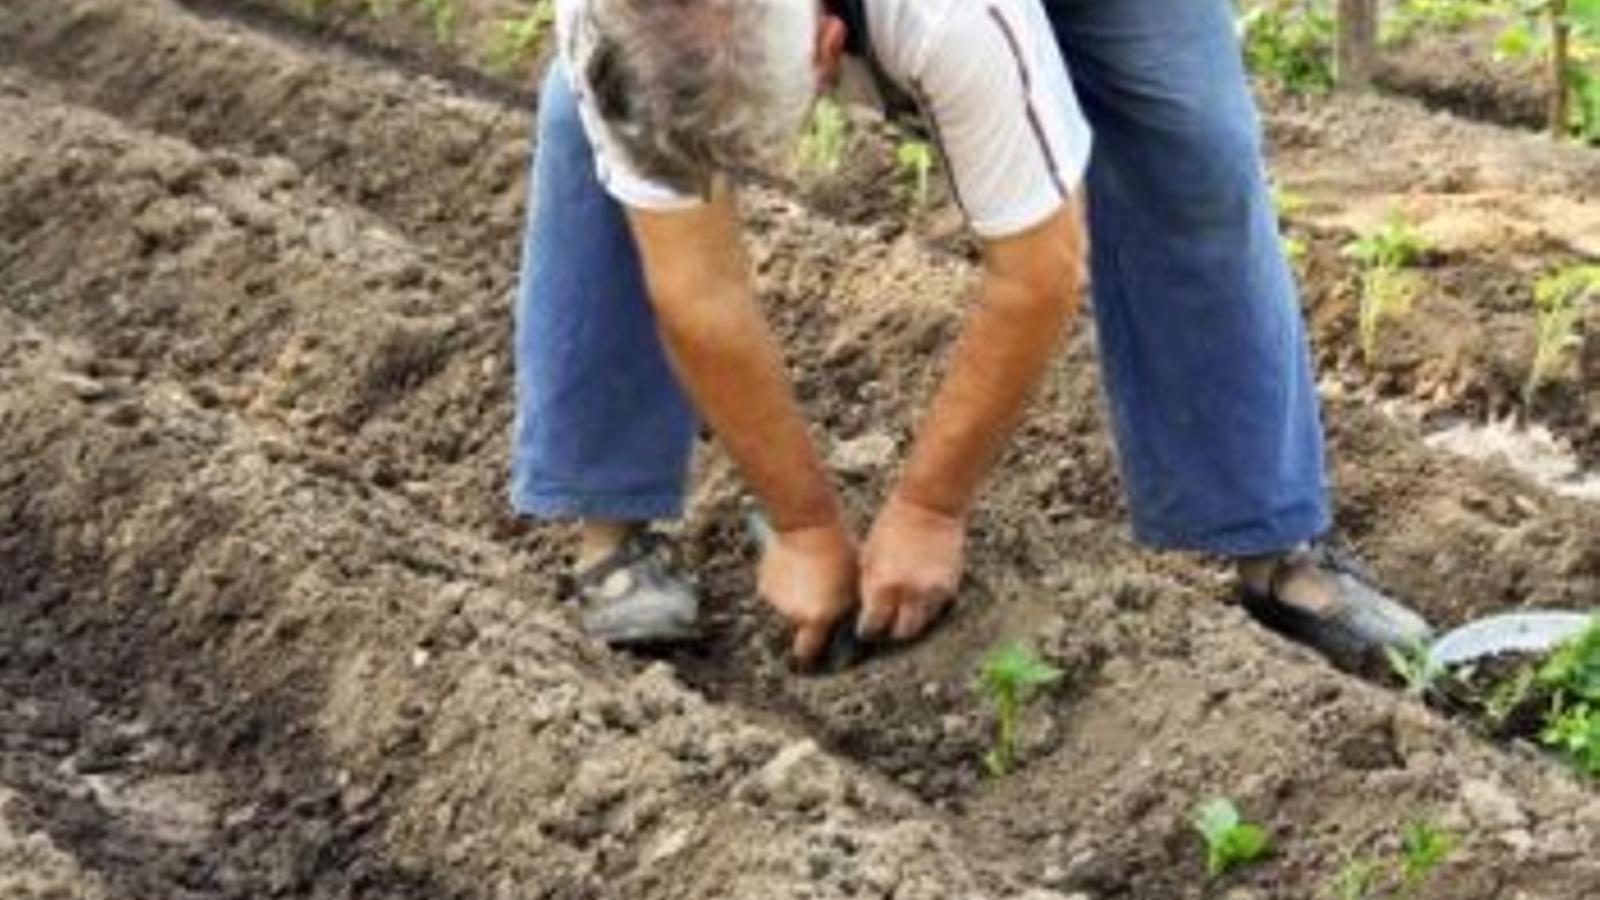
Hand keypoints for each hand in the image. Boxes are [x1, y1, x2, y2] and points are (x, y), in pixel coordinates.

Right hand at [758, 522, 858, 662]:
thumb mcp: (851, 587)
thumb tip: (846, 631)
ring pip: (783, 613)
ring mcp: (775, 601)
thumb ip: (843, 613)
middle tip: (812, 610)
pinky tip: (794, 572)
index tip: (813, 654)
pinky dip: (782, 590)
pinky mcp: (763, 584)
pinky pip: (774, 595)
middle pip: (793, 634)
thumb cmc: (839, 554)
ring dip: (792, 606)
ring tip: (806, 584)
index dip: (810, 655)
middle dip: (801, 627)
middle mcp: (791, 616)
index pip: (806, 653)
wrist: (807, 526)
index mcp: (816, 618)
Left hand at [859, 496, 964, 641]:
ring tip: (903, 614)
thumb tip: (867, 613)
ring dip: (912, 621)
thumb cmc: (891, 526)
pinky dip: (928, 609)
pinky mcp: (950, 587)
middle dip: (892, 631)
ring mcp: (932, 593)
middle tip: (887, 626)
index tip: (866, 628)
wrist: (930, 506)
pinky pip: (937, 610)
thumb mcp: (869, 556)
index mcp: (883, 586)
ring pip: (922, 624)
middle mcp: (909, 594)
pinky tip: (920, 600)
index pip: (873, 626)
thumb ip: (869, 588)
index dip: (868, 629)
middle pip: (901, 633)